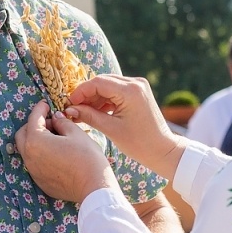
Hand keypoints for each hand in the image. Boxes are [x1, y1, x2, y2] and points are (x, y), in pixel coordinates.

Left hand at [15, 102, 117, 202]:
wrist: (94, 187)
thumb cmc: (86, 158)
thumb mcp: (76, 133)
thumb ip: (61, 122)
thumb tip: (55, 117)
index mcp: (36, 141)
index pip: (33, 119)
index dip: (40, 109)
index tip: (46, 104)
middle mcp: (29, 157)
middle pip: (23, 135)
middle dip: (33, 125)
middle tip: (50, 122)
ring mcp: (33, 172)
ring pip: (27, 150)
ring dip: (36, 140)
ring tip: (55, 137)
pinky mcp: (40, 182)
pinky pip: (35, 163)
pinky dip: (40, 154)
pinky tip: (56, 153)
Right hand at [64, 75, 185, 180]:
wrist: (163, 150)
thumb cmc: (139, 143)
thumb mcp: (111, 129)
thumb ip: (89, 116)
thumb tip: (70, 109)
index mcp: (130, 91)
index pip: (97, 83)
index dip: (80, 92)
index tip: (69, 104)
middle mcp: (135, 83)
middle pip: (102, 82)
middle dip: (86, 95)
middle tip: (73, 109)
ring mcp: (138, 86)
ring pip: (108, 86)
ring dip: (94, 98)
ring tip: (82, 113)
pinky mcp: (138, 92)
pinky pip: (116, 91)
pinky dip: (105, 100)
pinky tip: (95, 112)